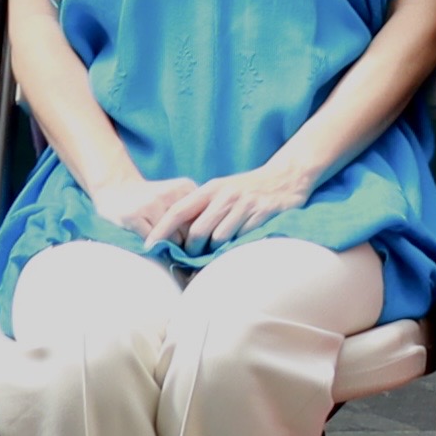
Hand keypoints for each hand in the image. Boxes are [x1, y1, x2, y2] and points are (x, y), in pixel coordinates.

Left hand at [124, 160, 315, 248]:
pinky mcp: (262, 214)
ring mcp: (244, 205)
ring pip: (218, 238)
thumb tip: (180, 234)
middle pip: (197, 231)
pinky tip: (236, 248)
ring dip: (214, 251)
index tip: (149, 246)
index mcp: (211, 189)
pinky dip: (235, 247)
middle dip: (192, 249)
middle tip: (192, 258)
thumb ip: (203, 207)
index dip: (161, 230)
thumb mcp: (223, 189)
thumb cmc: (249, 187)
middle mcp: (225, 195)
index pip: (178, 211)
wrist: (286, 176)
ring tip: (214, 255)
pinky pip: (241, 238)